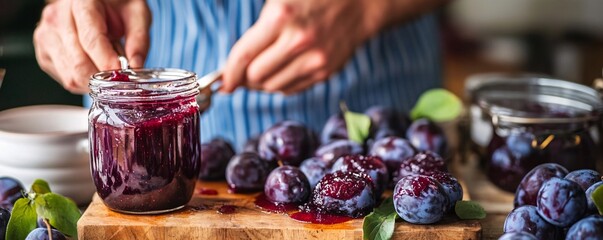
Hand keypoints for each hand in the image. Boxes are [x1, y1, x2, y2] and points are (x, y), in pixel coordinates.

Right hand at [34, 0, 150, 93]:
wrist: (95, 1)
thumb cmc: (116, 4)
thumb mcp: (137, 13)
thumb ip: (139, 39)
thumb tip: (136, 66)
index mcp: (81, 3)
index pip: (91, 39)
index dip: (107, 61)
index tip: (122, 74)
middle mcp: (57, 18)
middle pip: (79, 63)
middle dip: (104, 78)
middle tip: (121, 77)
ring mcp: (46, 35)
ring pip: (71, 76)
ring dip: (95, 82)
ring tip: (107, 64)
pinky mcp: (44, 52)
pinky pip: (67, 80)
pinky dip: (85, 82)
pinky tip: (94, 66)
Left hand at [222, 0, 388, 94]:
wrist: (359, 3)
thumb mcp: (279, 1)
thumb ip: (256, 32)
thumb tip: (234, 66)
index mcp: (282, 17)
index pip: (244, 55)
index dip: (229, 73)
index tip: (223, 83)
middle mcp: (298, 41)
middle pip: (256, 76)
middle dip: (245, 77)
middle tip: (243, 73)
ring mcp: (315, 59)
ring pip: (273, 87)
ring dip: (263, 82)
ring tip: (265, 69)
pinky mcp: (326, 71)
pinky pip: (292, 89)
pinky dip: (282, 84)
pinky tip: (283, 70)